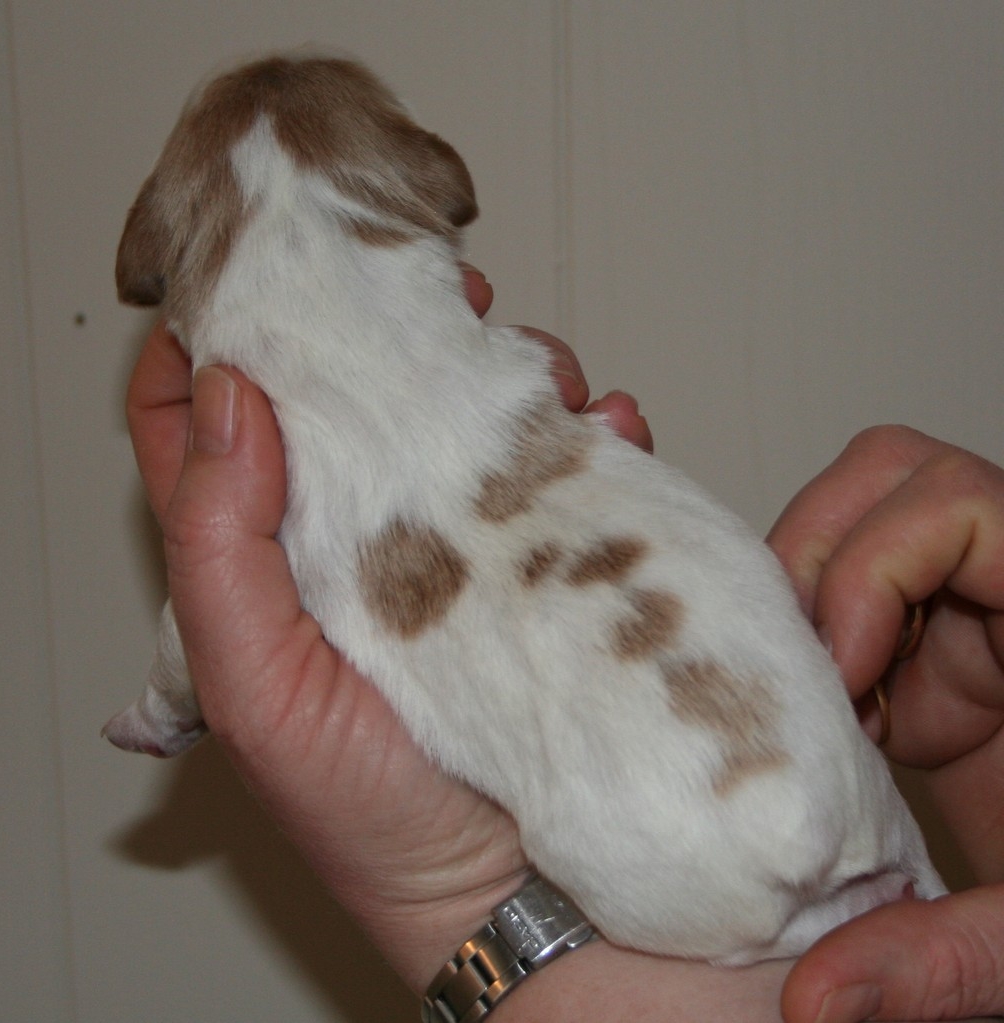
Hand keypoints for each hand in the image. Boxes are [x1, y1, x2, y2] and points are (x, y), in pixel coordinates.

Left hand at [126, 266, 651, 994]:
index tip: (250, 276)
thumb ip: (218, 545)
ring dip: (503, 371)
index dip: (212, 346)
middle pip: (353, 399)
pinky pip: (570, 464)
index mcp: (273, 568)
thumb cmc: (375, 819)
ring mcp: (463, 545)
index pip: (209, 432)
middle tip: (426, 289)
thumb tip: (223, 394)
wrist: (524, 896)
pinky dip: (595, 430)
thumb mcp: (259, 692)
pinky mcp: (549, 558)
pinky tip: (611, 429)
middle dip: (385, 329)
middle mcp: (365, 544)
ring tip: (540, 371)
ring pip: (464, 415)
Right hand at [766, 426, 1003, 1021]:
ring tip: (817, 695)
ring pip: (854, 511)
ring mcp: (972, 603)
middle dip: (820, 559)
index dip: (876, 566)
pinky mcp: (936, 638)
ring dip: (805, 592)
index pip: (960, 501)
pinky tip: (825, 714)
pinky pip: (844, 582)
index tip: (849, 677)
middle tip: (813, 673)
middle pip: (892, 473)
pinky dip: (808, 634)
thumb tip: (813, 1002)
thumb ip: (944, 961)